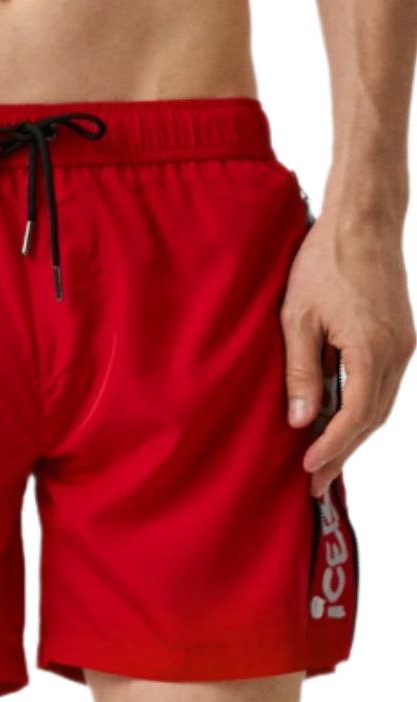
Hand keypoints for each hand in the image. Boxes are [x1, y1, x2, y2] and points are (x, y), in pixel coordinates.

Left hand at [281, 186, 414, 497]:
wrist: (363, 219)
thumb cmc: (325, 261)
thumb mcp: (297, 318)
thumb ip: (301, 371)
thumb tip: (302, 422)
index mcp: (372, 347)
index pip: (356, 415)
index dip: (332, 447)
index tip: (308, 469)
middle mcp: (397, 351)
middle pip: (373, 418)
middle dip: (342, 452)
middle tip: (314, 482)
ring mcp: (404, 343)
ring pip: (381, 404)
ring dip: (353, 434)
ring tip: (323, 460)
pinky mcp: (401, 335)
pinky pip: (382, 384)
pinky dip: (362, 408)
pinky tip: (339, 421)